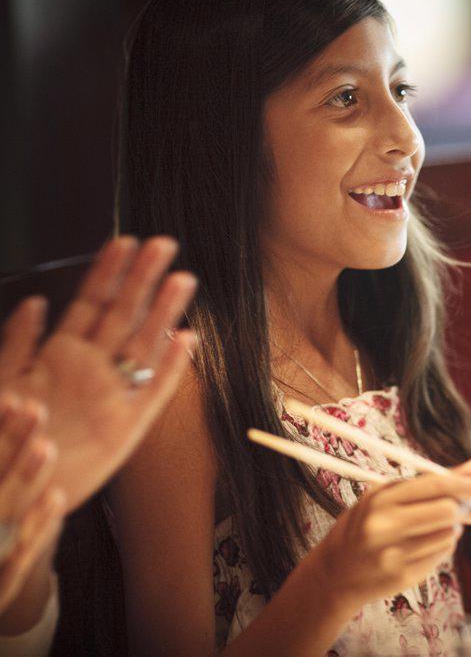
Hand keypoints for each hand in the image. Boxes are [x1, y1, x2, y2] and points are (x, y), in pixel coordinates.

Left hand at [0, 236, 196, 510]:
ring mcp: (113, 395)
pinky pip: (156, 391)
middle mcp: (92, 370)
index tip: (124, 243)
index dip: (108, 272)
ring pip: (144, 344)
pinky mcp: (128, 427)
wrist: (15, 493)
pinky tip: (187, 340)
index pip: (91, 303)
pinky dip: (173, 366)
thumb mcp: (0, 386)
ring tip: (182, 280)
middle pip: (123, 315)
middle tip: (163, 245)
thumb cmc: (5, 440)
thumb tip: (35, 302)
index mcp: (60, 356)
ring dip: (163, 312)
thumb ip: (17, 344)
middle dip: (143, 278)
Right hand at [0, 395, 63, 613]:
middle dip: (10, 442)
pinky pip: (18, 554)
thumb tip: (17, 410)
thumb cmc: (2, 537)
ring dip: (24, 476)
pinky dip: (36, 525)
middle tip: (33, 408)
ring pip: (4, 509)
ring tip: (46, 445)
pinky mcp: (0, 583)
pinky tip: (57, 496)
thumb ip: (9, 467)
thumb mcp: (8, 507)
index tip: (12, 399)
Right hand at [311, 457, 470, 606]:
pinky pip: (443, 554)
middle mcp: (384, 526)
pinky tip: (429, 542)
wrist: (334, 573)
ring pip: (450, 534)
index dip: (469, 485)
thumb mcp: (390, 495)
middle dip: (470, 507)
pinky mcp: (403, 576)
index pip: (436, 486)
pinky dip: (445, 545)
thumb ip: (436, 480)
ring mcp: (393, 554)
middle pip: (448, 512)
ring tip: (441, 524)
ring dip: (456, 527)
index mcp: (381, 498)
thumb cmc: (366, 524)